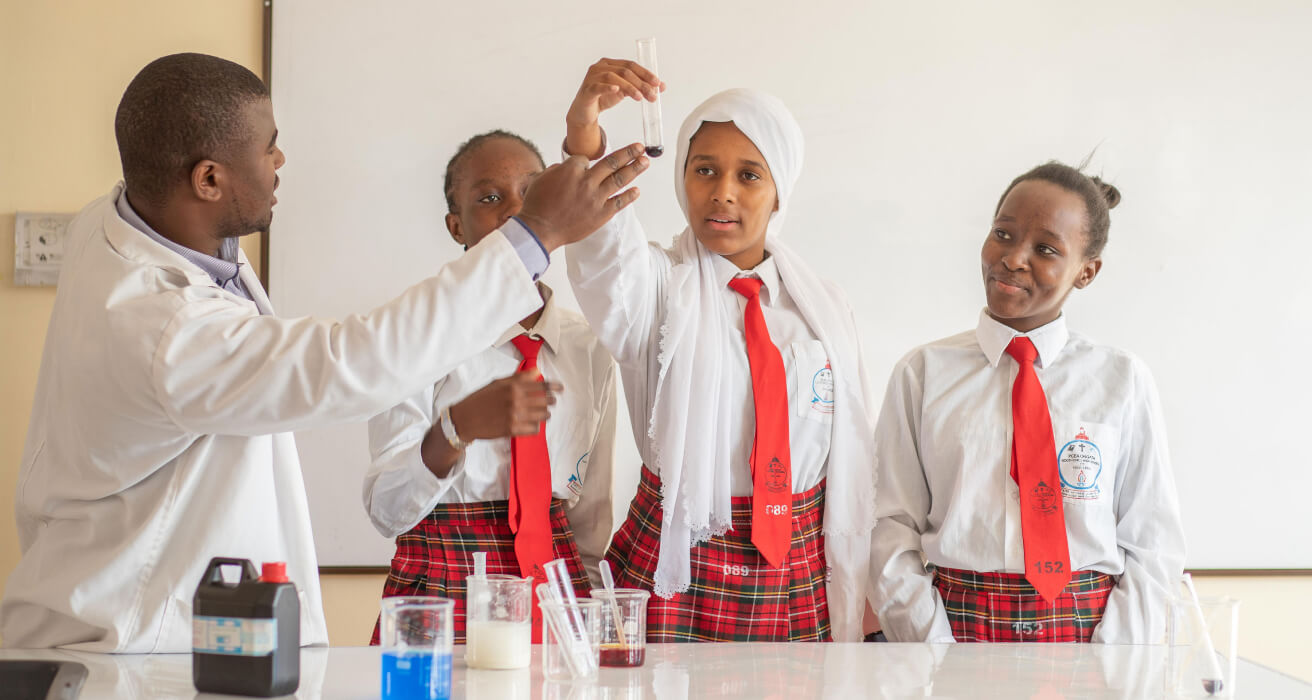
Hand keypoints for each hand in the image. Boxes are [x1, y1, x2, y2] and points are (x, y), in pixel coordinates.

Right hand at [448, 370, 562, 439]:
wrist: (464, 418)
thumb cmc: (480, 399)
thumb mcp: (497, 383)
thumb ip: (518, 378)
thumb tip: (536, 372)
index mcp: (513, 386)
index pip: (541, 385)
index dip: (554, 387)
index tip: (560, 389)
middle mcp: (516, 399)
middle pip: (546, 401)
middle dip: (550, 401)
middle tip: (550, 402)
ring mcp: (515, 415)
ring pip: (543, 415)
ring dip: (545, 414)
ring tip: (542, 414)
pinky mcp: (512, 429)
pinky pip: (534, 429)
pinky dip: (535, 426)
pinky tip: (531, 423)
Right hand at [517, 143, 647, 250]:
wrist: (540, 229)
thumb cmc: (537, 205)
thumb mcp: (542, 178)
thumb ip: (559, 169)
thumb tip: (570, 167)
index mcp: (571, 169)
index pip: (586, 159)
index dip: (585, 162)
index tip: (586, 167)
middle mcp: (587, 181)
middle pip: (612, 162)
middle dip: (629, 153)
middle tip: (640, 148)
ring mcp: (596, 198)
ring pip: (619, 179)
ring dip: (634, 169)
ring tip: (645, 161)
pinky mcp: (601, 214)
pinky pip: (619, 202)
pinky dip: (629, 196)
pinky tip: (637, 190)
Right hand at [566, 58, 664, 158]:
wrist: (585, 112)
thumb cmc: (603, 98)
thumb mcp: (624, 92)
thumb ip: (639, 87)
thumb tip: (660, 87)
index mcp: (610, 64)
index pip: (631, 65)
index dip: (645, 73)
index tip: (657, 83)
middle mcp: (600, 67)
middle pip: (624, 71)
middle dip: (641, 83)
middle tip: (652, 94)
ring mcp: (592, 77)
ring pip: (614, 77)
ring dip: (629, 87)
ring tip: (640, 97)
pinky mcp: (587, 90)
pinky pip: (598, 86)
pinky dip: (608, 88)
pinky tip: (617, 90)